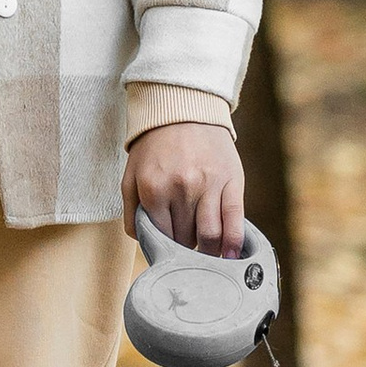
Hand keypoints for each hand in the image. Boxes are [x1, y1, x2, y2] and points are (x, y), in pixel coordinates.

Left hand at [125, 121, 244, 257]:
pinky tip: (231, 257)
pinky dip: (233, 244)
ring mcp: (209, 185)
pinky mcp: (232, 181)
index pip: (161, 237)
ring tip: (205, 250)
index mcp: (153, 189)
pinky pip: (234, 221)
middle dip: (185, 248)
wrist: (184, 110)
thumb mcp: (131, 175)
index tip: (170, 250)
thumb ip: (131, 212)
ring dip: (207, 250)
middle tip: (187, 245)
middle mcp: (182, 188)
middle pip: (185, 239)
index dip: (166, 248)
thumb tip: (144, 242)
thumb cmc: (155, 147)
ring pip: (209, 236)